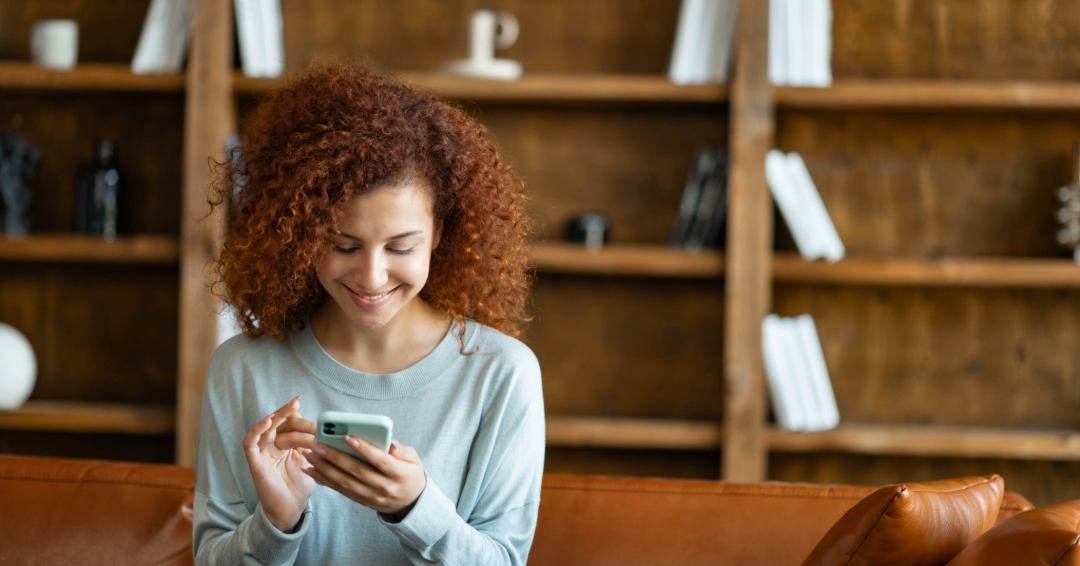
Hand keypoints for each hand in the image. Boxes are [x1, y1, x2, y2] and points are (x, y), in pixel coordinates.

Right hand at [243, 396, 315, 531]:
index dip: (299, 416)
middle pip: (279, 423)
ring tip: (289, 408)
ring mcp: (262, 453)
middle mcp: (272, 445)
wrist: (291, 509)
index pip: (290, 424)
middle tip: (306, 413)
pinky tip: (267, 422)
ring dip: (278, 417)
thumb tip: (324, 426)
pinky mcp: (255, 463)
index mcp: (285, 443)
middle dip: (294, 416)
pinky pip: (250, 443)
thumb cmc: (300, 485)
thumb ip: (313, 443)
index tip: (307, 407)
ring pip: (266, 429)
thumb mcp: (311, 460)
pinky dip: (256, 431)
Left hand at [302, 437, 426, 519]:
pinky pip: (341, 490)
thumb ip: (401, 450)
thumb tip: (389, 441)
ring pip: (345, 482)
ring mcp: (372, 496)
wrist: (411, 503)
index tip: (348, 437)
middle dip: (335, 457)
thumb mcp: (414, 459)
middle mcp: (384, 487)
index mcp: (399, 474)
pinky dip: (325, 480)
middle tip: (317, 444)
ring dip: (324, 468)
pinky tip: (312, 470)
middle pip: (357, 471)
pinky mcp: (362, 501)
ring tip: (309, 455)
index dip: (364, 449)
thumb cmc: (410, 474)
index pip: (380, 460)